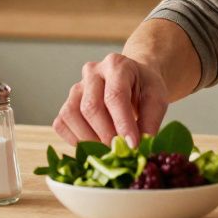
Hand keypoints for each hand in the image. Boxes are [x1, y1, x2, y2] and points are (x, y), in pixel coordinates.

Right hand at [53, 53, 168, 147]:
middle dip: (106, 135)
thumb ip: (150, 121)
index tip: (132, 145)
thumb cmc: (145, 89)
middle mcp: (92, 72)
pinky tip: (93, 145)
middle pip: (90, 107)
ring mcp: (76, 87)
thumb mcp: (157, 99)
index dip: (123, 123)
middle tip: (120, 151)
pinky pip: (61, 123)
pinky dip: (74, 140)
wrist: (134, 80)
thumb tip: (140, 147)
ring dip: (88, 139)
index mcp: (117, 65)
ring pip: (71, 114)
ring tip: (107, 150)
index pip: (115, 95)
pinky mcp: (66, 103)